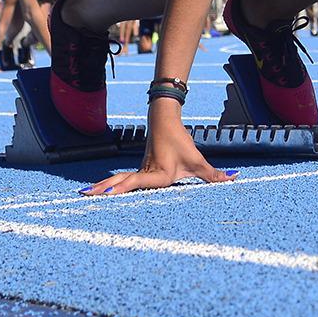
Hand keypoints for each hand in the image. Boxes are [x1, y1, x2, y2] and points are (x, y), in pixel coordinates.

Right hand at [80, 102, 237, 195]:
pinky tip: (97, 191)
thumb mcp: (197, 160)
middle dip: (103, 190)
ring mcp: (139, 171)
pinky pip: (121, 179)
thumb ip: (213, 175)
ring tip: (84, 195)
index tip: (108, 193)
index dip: (123, 188)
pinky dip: (108, 185)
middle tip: (84, 196)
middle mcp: (145, 173)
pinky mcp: (138, 169)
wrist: (164, 119)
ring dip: (102, 187)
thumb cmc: (180, 141)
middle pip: (121, 182)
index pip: (137, 182)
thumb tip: (233, 179)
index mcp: (157, 174)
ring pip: (118, 180)